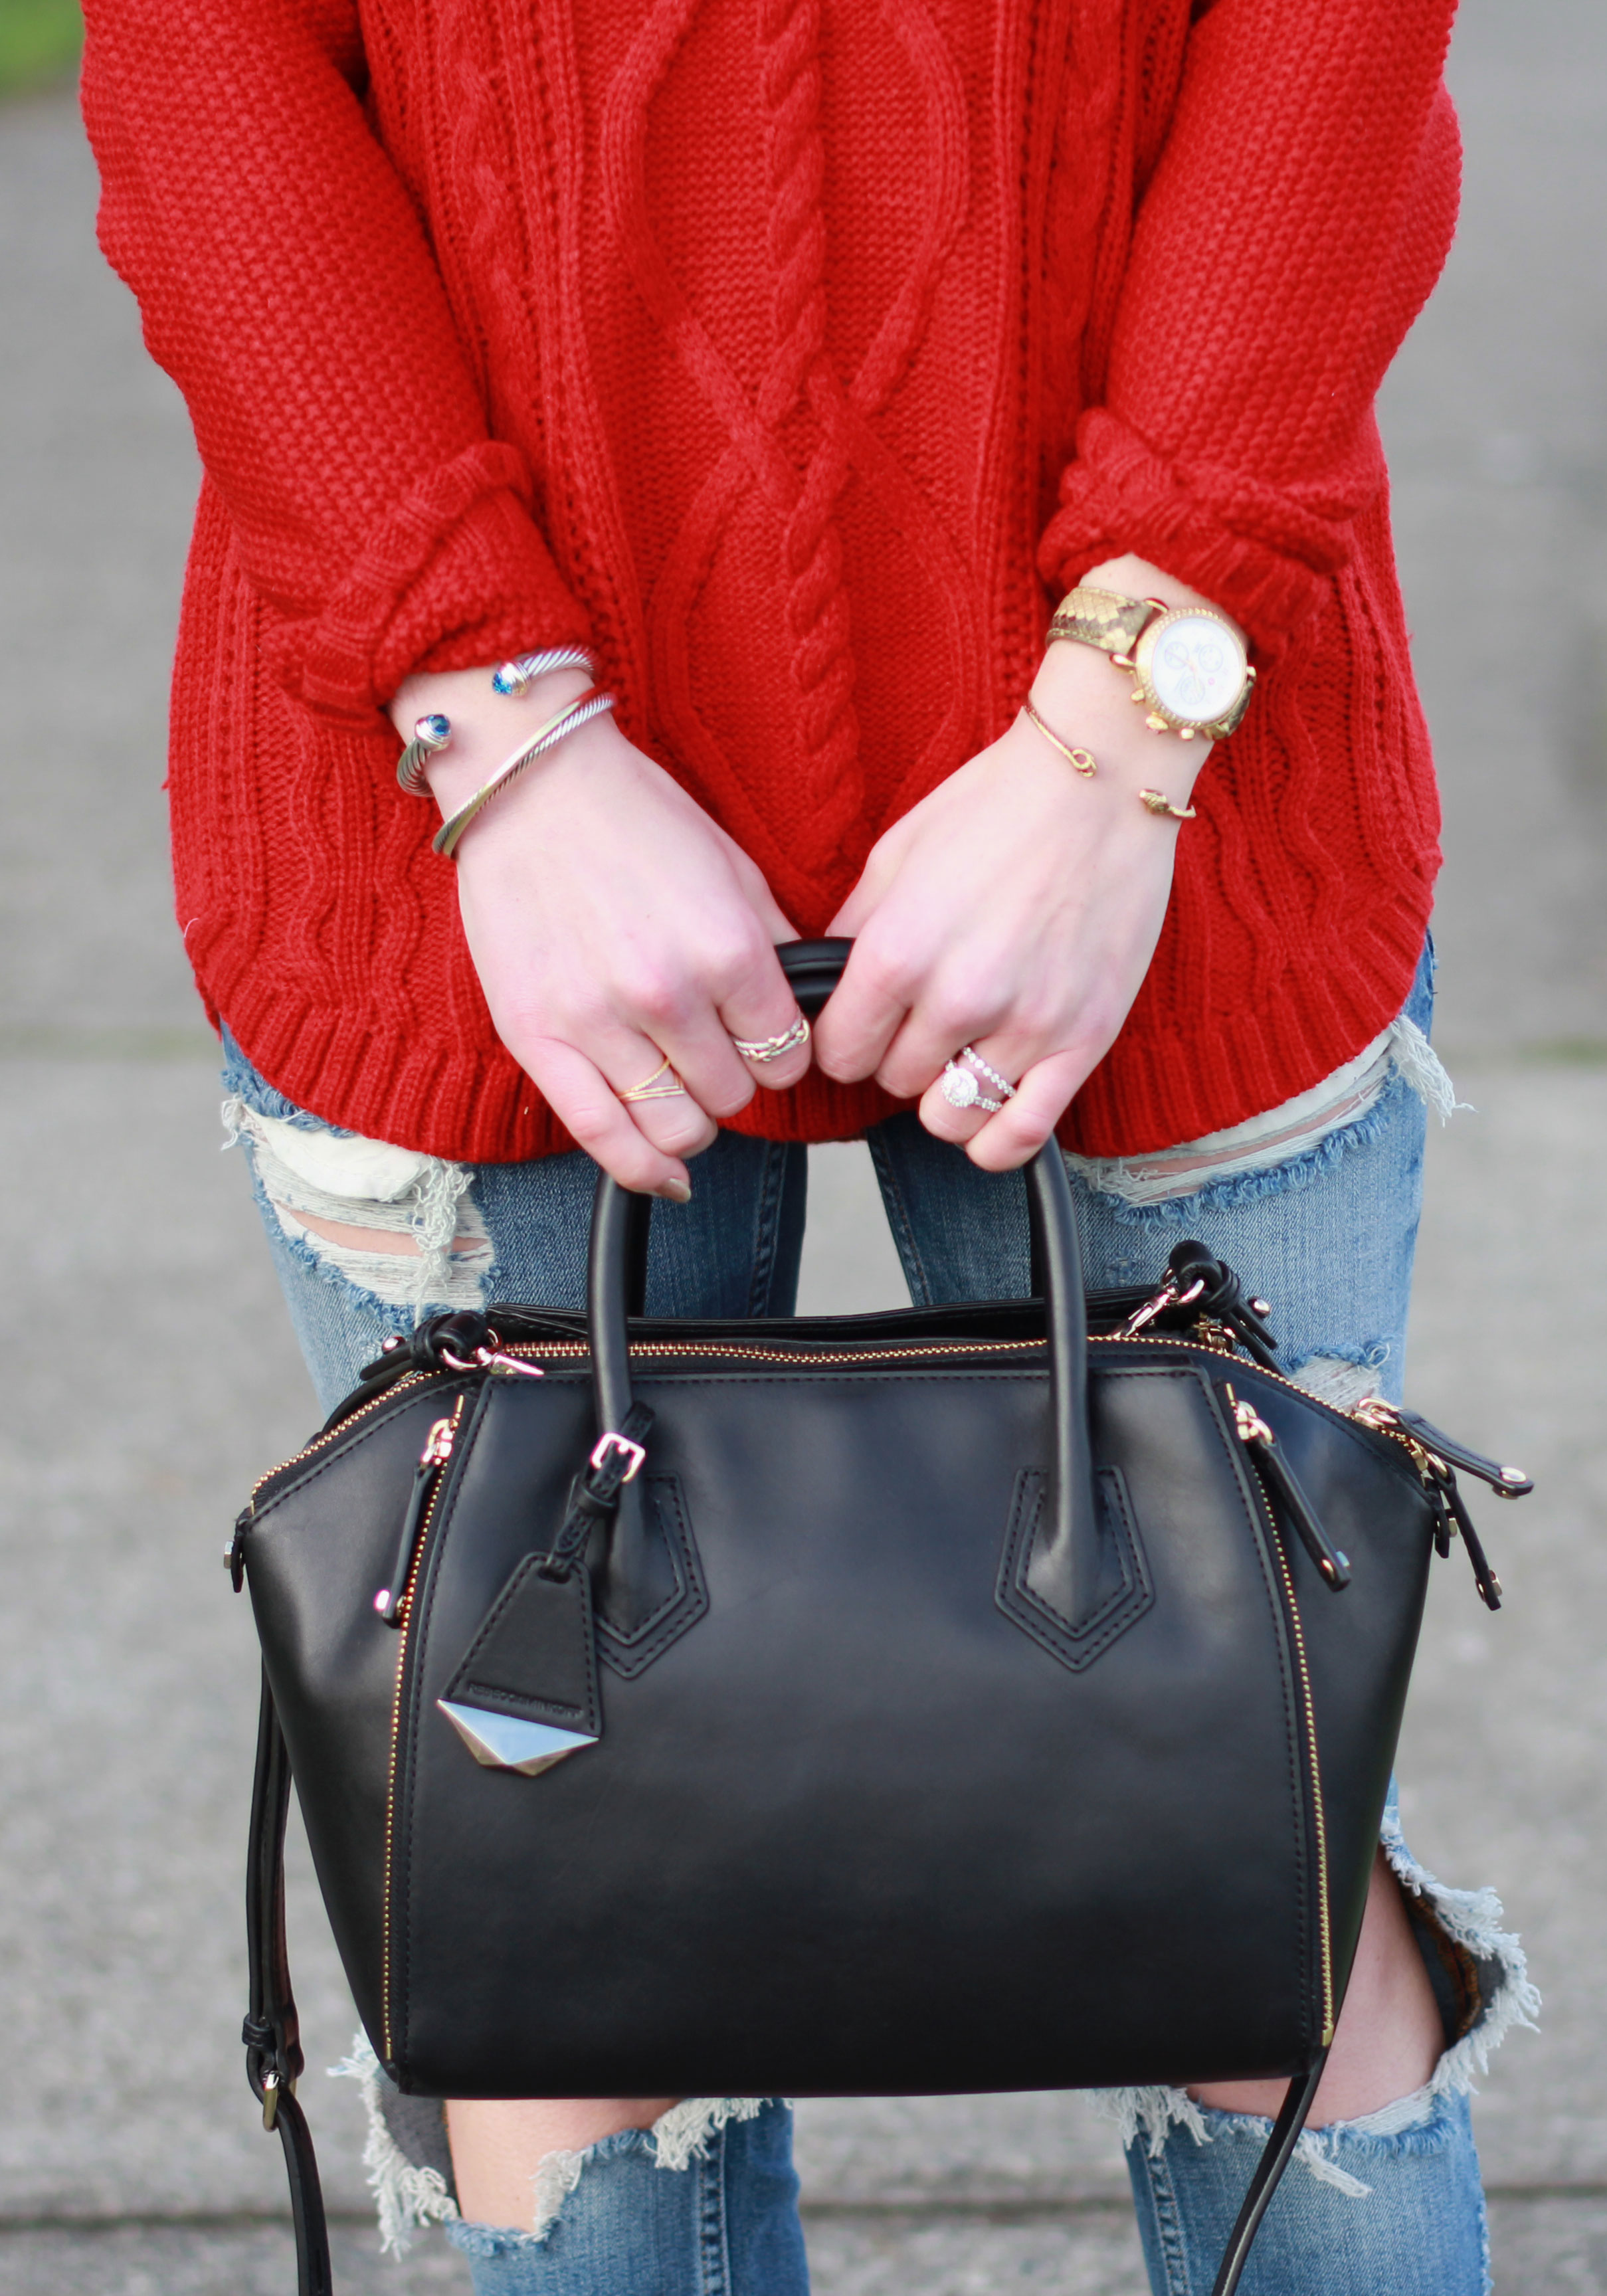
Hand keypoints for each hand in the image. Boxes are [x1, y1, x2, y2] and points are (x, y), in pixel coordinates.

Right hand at [389, 664, 808, 1196]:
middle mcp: (667, 994)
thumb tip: (805, 1008)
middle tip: (713, 1051)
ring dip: (691, 1118)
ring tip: (681, 1088)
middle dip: (734, 1080)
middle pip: (735, 1096)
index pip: (786, 1056)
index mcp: (726, 949)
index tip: (763, 1040)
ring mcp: (598, 1022)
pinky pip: (601, 1137)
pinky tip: (663, 1171)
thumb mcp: (733, 868)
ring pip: (677, 1127)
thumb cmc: (632, 817)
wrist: (530, 784)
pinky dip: (642, 1168)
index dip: (781, 1054)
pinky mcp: (537, 1038)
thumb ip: (773, 946)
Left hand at [813, 556, 1228, 1169]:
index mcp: (898, 951)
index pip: (837, 1052)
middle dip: (898, 1055)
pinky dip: (994, 1139)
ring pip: (949, 1116)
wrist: (1102, 784)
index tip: (861, 1023)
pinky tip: (987, 1106)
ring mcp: (1026, 1026)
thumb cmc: (997, 808)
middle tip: (923, 1018)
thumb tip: (823, 989)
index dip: (843, 1039)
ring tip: (957, 1054)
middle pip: (893, 1082)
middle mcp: (959, 998)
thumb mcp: (895, 856)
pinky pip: (1020, 1135)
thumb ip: (853, 932)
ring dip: (943, 1093)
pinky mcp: (1084, 1040)